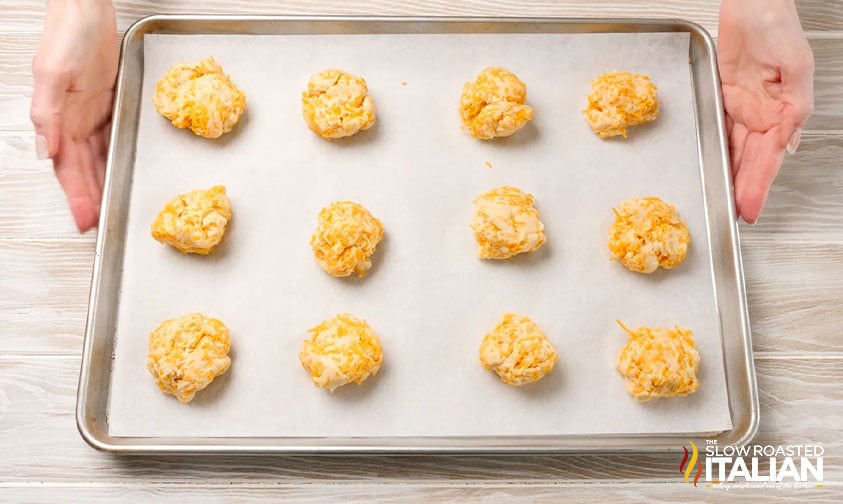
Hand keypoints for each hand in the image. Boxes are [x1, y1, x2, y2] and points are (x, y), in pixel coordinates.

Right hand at [30, 0, 117, 231]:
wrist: (86, 10)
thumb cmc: (67, 34)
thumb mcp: (53, 72)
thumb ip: (48, 112)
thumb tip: (47, 148)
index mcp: (58, 119)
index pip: (68, 167)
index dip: (76, 194)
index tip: (84, 217)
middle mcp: (73, 121)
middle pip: (81, 169)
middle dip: (88, 197)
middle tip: (96, 223)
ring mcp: (88, 113)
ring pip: (94, 158)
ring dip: (99, 183)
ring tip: (105, 208)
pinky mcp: (105, 104)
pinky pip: (108, 139)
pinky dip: (110, 159)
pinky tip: (115, 172)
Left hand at [718, 0, 813, 223]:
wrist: (753, 5)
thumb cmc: (779, 26)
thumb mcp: (796, 66)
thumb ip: (795, 106)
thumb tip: (790, 142)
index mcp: (784, 111)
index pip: (769, 158)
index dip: (759, 185)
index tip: (751, 208)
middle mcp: (764, 114)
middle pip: (751, 160)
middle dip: (744, 188)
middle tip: (735, 214)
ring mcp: (744, 107)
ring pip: (736, 151)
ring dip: (733, 176)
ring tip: (726, 201)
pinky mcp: (725, 97)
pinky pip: (721, 130)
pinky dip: (720, 150)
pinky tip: (717, 168)